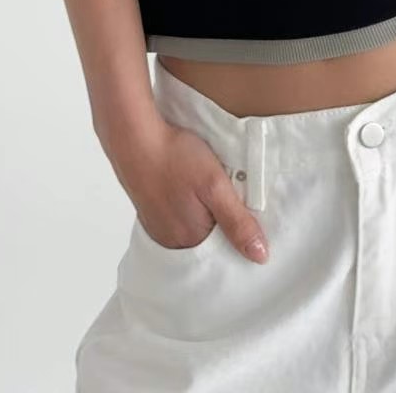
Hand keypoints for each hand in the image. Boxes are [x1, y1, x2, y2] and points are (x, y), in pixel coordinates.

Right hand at [111, 116, 268, 262]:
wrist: (136, 139)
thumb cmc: (175, 158)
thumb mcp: (216, 186)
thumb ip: (238, 222)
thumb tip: (260, 256)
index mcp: (191, 240)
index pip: (226, 254)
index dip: (242, 238)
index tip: (257, 224)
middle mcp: (173, 242)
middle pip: (210, 244)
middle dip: (226, 229)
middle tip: (239, 203)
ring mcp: (160, 228)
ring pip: (196, 231)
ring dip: (210, 218)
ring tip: (217, 196)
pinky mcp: (153, 214)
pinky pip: (181, 221)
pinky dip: (193, 211)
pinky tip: (197, 193)